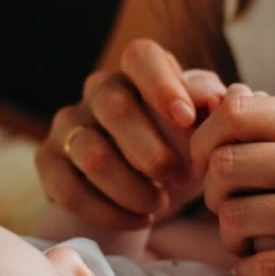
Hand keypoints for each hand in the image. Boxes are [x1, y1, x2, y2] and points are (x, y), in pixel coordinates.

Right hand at [36, 39, 225, 230]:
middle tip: (180, 178)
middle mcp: (98, 91)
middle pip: (114, 106)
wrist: (143, 195)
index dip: (162, 84)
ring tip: (160, 205)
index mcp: (138, 74)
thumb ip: (213, 110)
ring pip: (92, 154)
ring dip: (133, 187)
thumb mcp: (203, 131)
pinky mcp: (49, 162)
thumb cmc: (179, 152)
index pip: (141, 56)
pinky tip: (137, 219)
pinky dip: (109, 211)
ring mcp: (68, 125)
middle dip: (153, 151)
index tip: (187, 119)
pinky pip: (69, 188)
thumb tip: (225, 99)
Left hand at [190, 91, 274, 275]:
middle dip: (211, 195)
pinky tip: (260, 267)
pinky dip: (249, 270)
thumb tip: (220, 103)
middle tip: (224, 210)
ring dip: (228, 237)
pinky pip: (263, 266)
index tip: (206, 166)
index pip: (234, 115)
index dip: (203, 142)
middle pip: (225, 168)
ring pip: (236, 219)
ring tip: (243, 241)